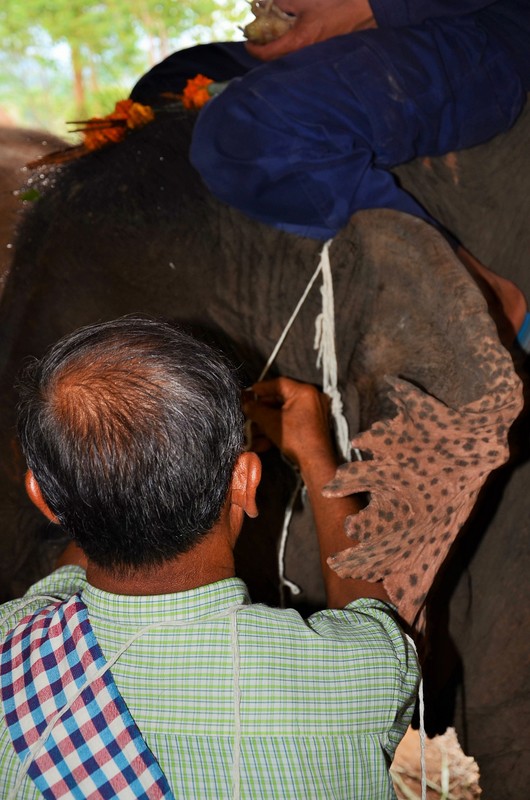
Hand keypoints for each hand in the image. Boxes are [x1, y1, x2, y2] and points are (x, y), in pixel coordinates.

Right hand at [243, 377, 336, 474]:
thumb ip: (256, 410)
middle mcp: (311, 399)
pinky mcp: (311, 426)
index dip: (261, 388)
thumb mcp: (271, 422)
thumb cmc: (297, 439)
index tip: (250, 392)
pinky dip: (277, 429)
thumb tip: (247, 405)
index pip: (279, 383)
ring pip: (283, 414)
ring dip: (266, 423)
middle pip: (280, 399)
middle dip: (262, 410)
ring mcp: (313, 413)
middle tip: (249, 412)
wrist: (315, 462)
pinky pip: (290, 423)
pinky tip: (262, 442)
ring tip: (252, 431)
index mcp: (304, 392)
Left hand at [245, 0, 375, 60]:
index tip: (247, 42)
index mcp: (297, 42)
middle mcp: (305, 55)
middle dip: (266, 50)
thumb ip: (282, 2)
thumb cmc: (336, 3)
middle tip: (259, 38)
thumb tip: (270, 4)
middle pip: (277, 60)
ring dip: (280, 48)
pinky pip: (302, 53)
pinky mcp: (323, 51)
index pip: (267, 54)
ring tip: (275, 35)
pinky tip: (294, 33)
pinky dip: (293, 45)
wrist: (366, 8)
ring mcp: (315, 55)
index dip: (253, 49)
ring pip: (290, 57)